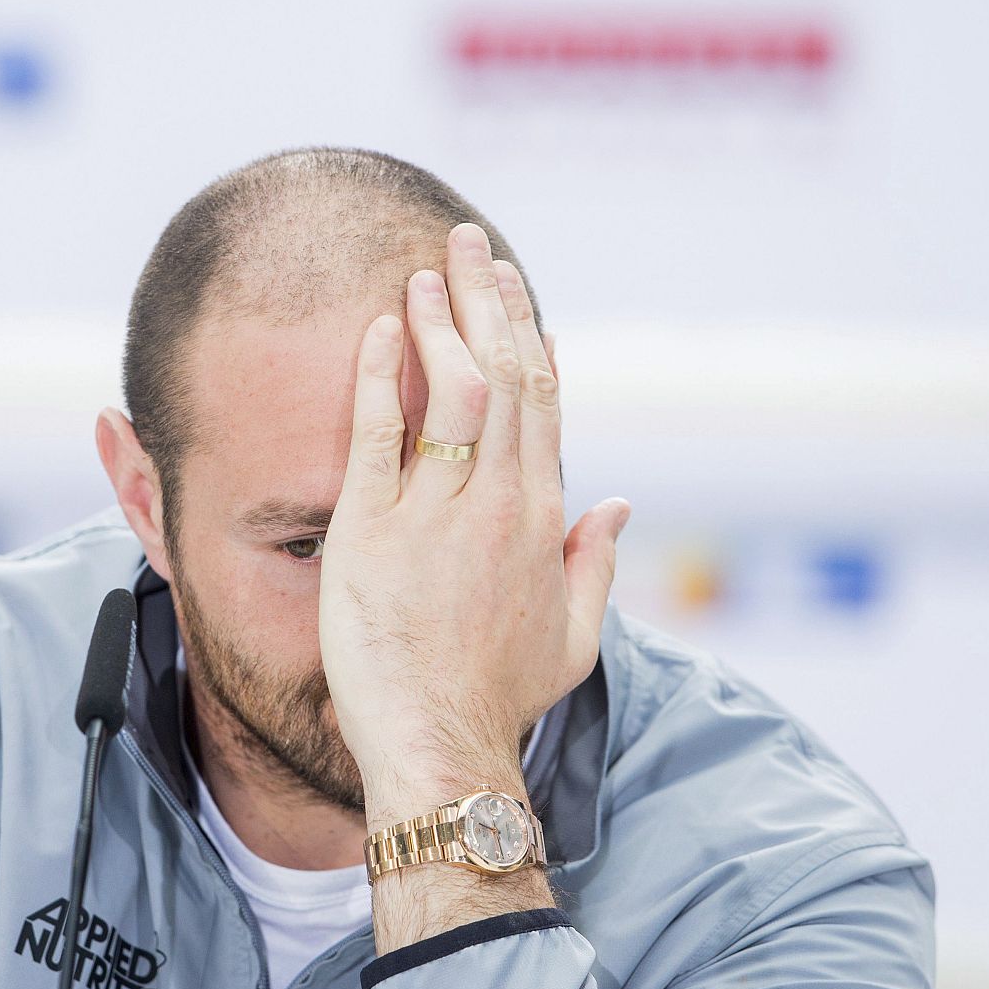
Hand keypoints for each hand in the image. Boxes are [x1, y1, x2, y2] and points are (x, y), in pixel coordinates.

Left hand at [318, 223, 630, 829]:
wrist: (441, 746)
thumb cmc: (500, 697)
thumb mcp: (573, 637)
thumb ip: (595, 563)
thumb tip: (617, 503)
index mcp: (541, 519)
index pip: (544, 404)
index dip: (529, 337)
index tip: (515, 290)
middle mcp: (499, 503)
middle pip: (505, 374)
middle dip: (487, 300)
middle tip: (467, 242)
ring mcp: (436, 514)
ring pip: (453, 389)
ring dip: (440, 319)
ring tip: (424, 268)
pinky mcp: (371, 531)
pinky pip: (379, 435)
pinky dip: (382, 375)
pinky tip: (378, 327)